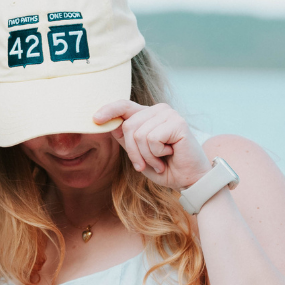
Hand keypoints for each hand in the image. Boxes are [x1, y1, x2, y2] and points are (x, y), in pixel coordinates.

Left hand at [93, 100, 210, 189]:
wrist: (190, 179)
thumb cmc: (165, 167)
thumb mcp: (139, 154)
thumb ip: (126, 139)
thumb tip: (110, 125)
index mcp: (148, 114)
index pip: (124, 106)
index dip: (108, 110)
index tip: (94, 119)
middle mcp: (159, 110)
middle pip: (128, 126)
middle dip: (133, 152)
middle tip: (145, 164)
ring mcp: (169, 114)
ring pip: (139, 135)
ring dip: (146, 156)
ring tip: (160, 161)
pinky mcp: (177, 123)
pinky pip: (152, 139)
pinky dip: (156, 154)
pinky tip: (169, 155)